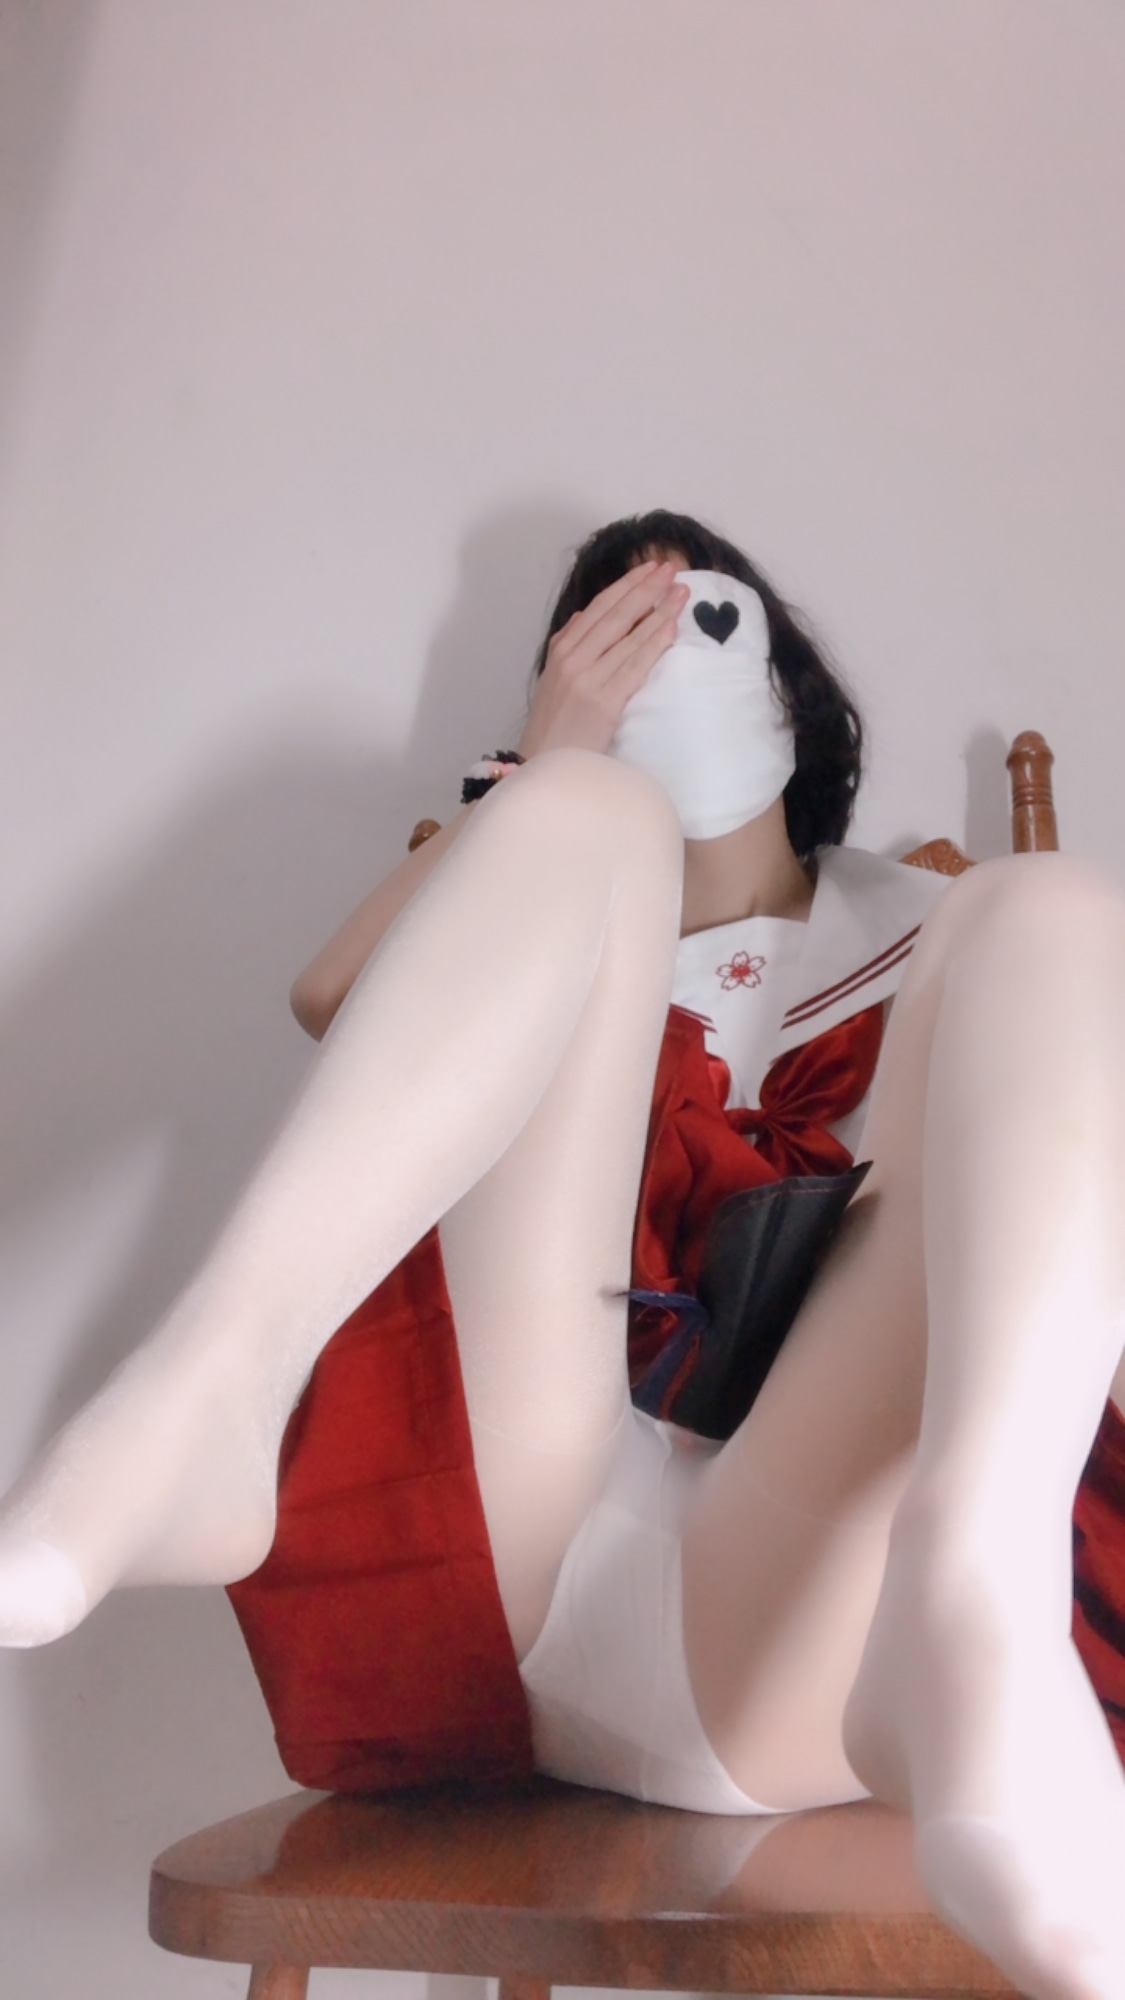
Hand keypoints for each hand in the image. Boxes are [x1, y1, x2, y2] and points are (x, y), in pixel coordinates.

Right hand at [518, 560, 689, 758]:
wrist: (543, 765)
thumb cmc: (554, 727)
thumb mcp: (553, 679)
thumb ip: (569, 644)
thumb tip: (586, 615)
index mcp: (562, 650)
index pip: (599, 608)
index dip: (627, 585)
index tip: (649, 569)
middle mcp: (573, 658)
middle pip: (616, 615)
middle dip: (646, 588)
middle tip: (671, 568)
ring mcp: (588, 678)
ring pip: (629, 636)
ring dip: (659, 610)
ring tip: (681, 592)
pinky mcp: (604, 701)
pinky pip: (635, 665)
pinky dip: (654, 642)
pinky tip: (672, 626)